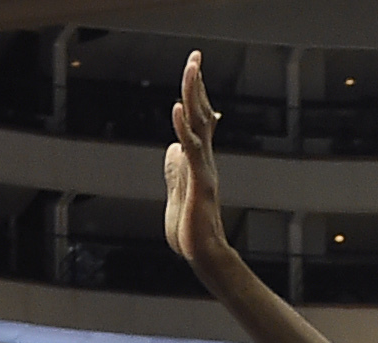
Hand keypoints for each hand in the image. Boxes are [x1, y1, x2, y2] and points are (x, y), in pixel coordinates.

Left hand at [163, 51, 229, 263]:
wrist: (202, 253)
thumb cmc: (191, 229)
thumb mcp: (178, 191)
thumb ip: (175, 168)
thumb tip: (173, 148)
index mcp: (198, 160)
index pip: (199, 119)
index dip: (196, 93)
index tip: (195, 67)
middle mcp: (204, 159)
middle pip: (201, 113)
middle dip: (196, 83)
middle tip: (195, 55)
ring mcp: (203, 168)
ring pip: (199, 124)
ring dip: (194, 94)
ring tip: (192, 67)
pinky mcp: (198, 181)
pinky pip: (192, 148)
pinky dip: (184, 126)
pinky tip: (178, 107)